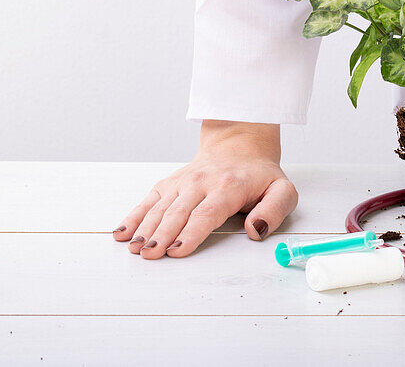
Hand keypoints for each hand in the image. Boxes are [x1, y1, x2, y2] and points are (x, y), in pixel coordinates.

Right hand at [112, 120, 297, 258]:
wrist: (239, 147)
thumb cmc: (260, 176)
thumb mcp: (282, 190)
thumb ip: (274, 210)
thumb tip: (256, 230)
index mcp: (228, 187)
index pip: (207, 212)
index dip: (191, 232)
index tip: (178, 249)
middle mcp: (201, 183)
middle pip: (178, 212)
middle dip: (162, 235)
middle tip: (150, 255)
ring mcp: (181, 183)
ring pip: (160, 208)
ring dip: (145, 229)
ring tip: (135, 249)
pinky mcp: (168, 184)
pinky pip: (148, 201)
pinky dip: (133, 217)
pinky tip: (122, 234)